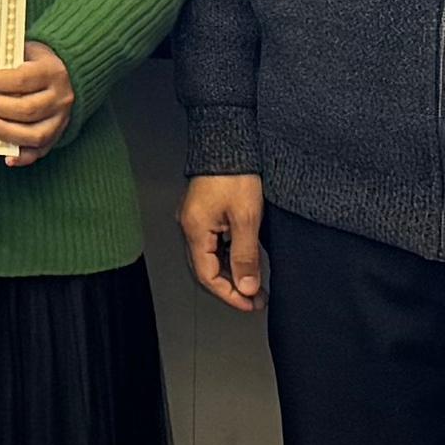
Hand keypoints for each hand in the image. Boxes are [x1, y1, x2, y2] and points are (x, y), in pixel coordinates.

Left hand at [0, 41, 76, 166]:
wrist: (69, 75)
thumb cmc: (38, 62)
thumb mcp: (28, 51)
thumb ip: (8, 59)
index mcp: (53, 72)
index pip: (22, 79)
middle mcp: (60, 98)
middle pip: (26, 109)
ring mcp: (61, 119)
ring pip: (34, 134)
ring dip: (5, 131)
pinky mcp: (57, 135)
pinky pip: (41, 151)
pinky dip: (24, 158)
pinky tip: (7, 158)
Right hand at [181, 173, 267, 312]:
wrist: (229, 140)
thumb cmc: (235, 173)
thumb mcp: (246, 218)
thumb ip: (245, 256)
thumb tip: (246, 287)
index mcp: (195, 230)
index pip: (207, 276)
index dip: (229, 295)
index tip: (250, 304)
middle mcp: (190, 226)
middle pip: (206, 270)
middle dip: (231, 288)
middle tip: (255, 298)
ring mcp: (195, 219)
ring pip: (210, 257)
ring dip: (231, 273)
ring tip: (255, 282)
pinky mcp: (204, 211)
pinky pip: (213, 243)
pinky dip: (228, 256)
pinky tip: (245, 259)